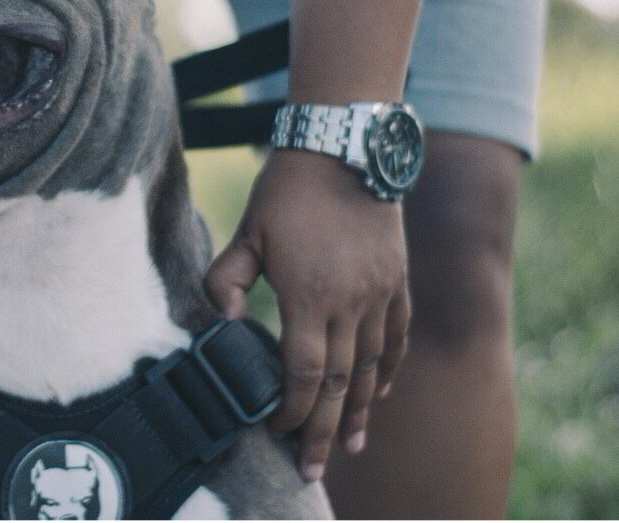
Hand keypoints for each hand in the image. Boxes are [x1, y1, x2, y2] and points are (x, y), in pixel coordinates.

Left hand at [204, 148, 410, 482]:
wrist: (346, 149)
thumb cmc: (289, 190)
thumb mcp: (247, 232)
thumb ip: (227, 279)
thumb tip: (221, 322)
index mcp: (311, 295)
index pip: (303, 372)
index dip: (292, 408)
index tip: (280, 431)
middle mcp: (353, 302)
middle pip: (338, 383)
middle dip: (323, 429)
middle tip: (313, 468)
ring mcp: (381, 293)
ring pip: (371, 367)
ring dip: (357, 409)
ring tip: (348, 444)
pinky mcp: (398, 281)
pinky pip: (397, 337)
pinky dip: (388, 370)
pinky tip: (378, 394)